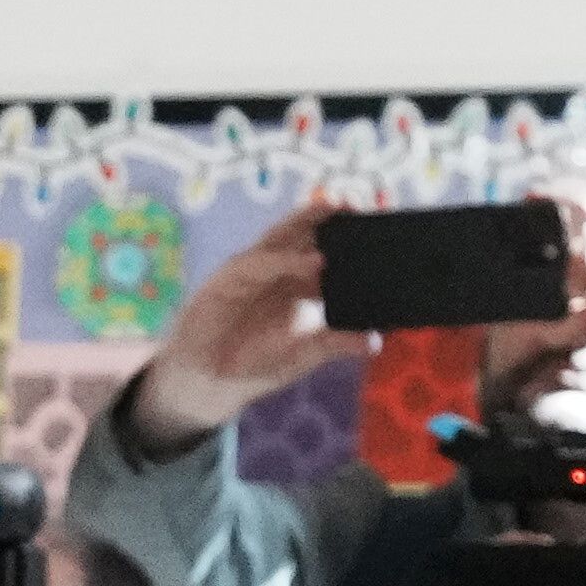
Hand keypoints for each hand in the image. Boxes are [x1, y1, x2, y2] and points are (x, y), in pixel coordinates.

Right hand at [140, 195, 365, 442]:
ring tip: (334, 210)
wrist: (211, 380)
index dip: (345, 244)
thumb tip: (373, 342)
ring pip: (281, 238)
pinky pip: (261, 262)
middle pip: (304, 237)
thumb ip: (333, 345)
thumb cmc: (253, 363)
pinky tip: (313, 261)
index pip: (325, 256)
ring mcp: (253, 271)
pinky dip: (286, 260)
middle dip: (327, 220)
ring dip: (306, 222)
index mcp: (297, 286)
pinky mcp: (231, 278)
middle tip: (356, 206)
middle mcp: (276, 272)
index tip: (374, 233)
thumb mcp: (301, 356)